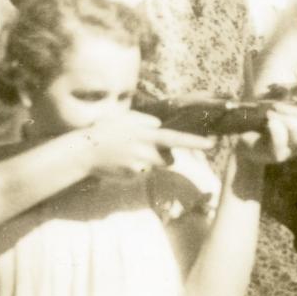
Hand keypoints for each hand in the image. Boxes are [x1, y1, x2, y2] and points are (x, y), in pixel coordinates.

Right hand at [79, 111, 213, 178]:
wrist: (84, 151)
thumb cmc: (104, 131)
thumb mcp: (126, 118)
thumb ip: (145, 121)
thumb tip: (159, 126)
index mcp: (146, 135)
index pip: (176, 139)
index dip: (195, 142)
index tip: (212, 144)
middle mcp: (146, 151)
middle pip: (170, 158)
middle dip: (165, 155)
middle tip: (148, 147)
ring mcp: (140, 166)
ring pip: (156, 166)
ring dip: (150, 161)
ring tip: (130, 153)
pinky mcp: (133, 177)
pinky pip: (142, 173)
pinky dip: (136, 168)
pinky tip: (122, 161)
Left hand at [233, 102, 296, 167]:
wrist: (241, 139)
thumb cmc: (262, 122)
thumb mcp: (281, 112)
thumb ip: (296, 106)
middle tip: (278, 106)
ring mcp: (291, 152)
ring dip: (283, 116)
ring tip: (269, 114)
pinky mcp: (277, 155)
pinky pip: (282, 138)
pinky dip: (275, 126)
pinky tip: (268, 122)